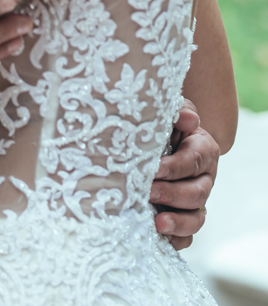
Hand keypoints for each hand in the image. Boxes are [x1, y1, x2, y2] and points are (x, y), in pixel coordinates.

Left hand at [150, 99, 218, 249]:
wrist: (155, 138)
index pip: (193, 160)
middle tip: (148, 191)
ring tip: (157, 223)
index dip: (175, 167)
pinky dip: (176, 240)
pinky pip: (187, 237)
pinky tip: (158, 238)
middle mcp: (204, 178)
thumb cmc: (163, 123)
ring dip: (177, 222)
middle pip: (197, 193)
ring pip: (196, 218)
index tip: (154, 169)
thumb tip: (189, 119)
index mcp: (203, 150)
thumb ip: (179, 111)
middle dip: (172, 194)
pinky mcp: (184, 218)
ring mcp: (195, 201)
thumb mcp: (170, 111)